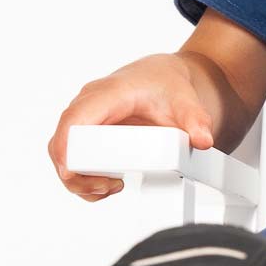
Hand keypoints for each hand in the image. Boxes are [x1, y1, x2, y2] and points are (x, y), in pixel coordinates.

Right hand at [48, 54, 216, 201]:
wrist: (165, 78)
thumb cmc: (167, 83)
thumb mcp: (186, 100)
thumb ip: (196, 120)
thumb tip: (203, 140)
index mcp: (108, 93)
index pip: (75, 119)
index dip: (67, 147)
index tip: (71, 173)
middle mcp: (89, 104)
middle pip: (63, 142)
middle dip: (77, 173)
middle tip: (108, 187)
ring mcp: (86, 117)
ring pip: (63, 152)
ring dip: (80, 178)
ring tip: (111, 187)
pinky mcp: (87, 130)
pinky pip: (71, 156)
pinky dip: (83, 176)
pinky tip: (106, 185)